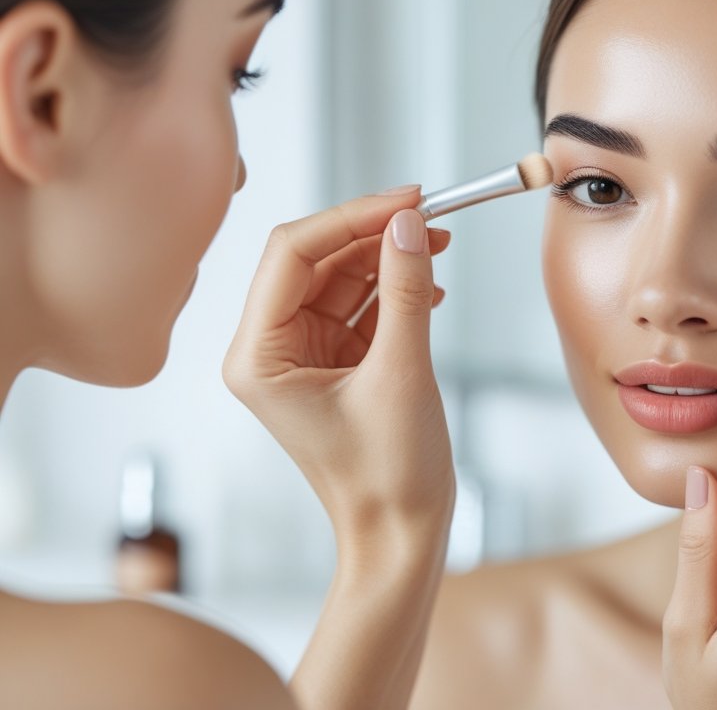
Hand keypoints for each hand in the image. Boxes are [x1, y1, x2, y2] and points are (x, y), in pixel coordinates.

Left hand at [223, 187, 455, 543]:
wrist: (401, 535)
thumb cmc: (387, 477)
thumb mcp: (400, 373)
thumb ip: (404, 291)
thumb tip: (410, 225)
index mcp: (258, 356)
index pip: (292, 254)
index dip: (350, 216)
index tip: (408, 199)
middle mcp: (271, 350)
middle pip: (316, 260)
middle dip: (373, 233)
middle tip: (430, 213)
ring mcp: (304, 355)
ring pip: (342, 277)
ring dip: (390, 257)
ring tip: (439, 241)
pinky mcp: (336, 362)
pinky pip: (362, 304)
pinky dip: (396, 288)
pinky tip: (431, 282)